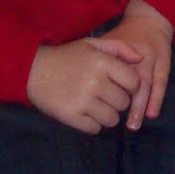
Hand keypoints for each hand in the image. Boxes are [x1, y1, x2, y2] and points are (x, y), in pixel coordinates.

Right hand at [26, 38, 142, 133]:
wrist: (33, 70)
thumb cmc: (67, 56)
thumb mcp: (93, 44)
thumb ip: (120, 48)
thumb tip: (141, 60)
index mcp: (103, 62)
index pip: (134, 83)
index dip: (130, 86)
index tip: (121, 85)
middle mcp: (95, 82)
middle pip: (124, 103)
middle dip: (117, 100)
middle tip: (104, 94)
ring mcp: (83, 101)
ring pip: (112, 119)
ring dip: (107, 114)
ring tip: (95, 104)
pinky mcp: (71, 116)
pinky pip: (95, 129)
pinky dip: (92, 124)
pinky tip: (84, 112)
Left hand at [106, 0, 173, 129]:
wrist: (149, 20)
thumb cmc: (125, 34)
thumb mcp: (108, 40)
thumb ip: (98, 57)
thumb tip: (83, 77)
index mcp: (119, 49)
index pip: (110, 70)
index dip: (104, 88)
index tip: (95, 105)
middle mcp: (135, 54)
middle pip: (128, 79)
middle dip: (122, 101)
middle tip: (114, 120)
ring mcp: (151, 58)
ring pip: (146, 84)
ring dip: (140, 105)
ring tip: (133, 124)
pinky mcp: (164, 63)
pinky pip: (161, 83)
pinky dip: (157, 99)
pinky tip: (152, 113)